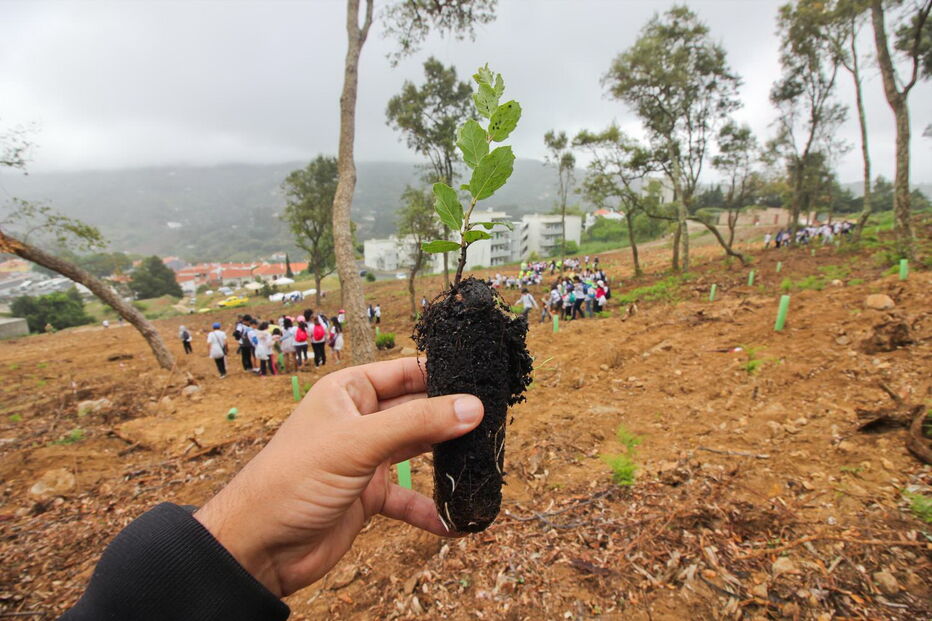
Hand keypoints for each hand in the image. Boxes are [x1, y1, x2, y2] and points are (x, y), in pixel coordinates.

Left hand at [193, 357, 482, 597]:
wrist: (257, 546)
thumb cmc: (293, 480)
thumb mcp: (358, 443)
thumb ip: (417, 423)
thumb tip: (473, 407)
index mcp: (349, 392)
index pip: (405, 372)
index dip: (442, 373)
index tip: (484, 378)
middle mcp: (359, 420)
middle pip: (417, 411)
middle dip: (452, 417)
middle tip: (495, 421)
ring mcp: (364, 458)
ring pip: (416, 451)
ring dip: (445, 460)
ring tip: (481, 462)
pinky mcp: (366, 496)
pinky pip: (407, 499)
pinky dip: (428, 509)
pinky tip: (453, 521)